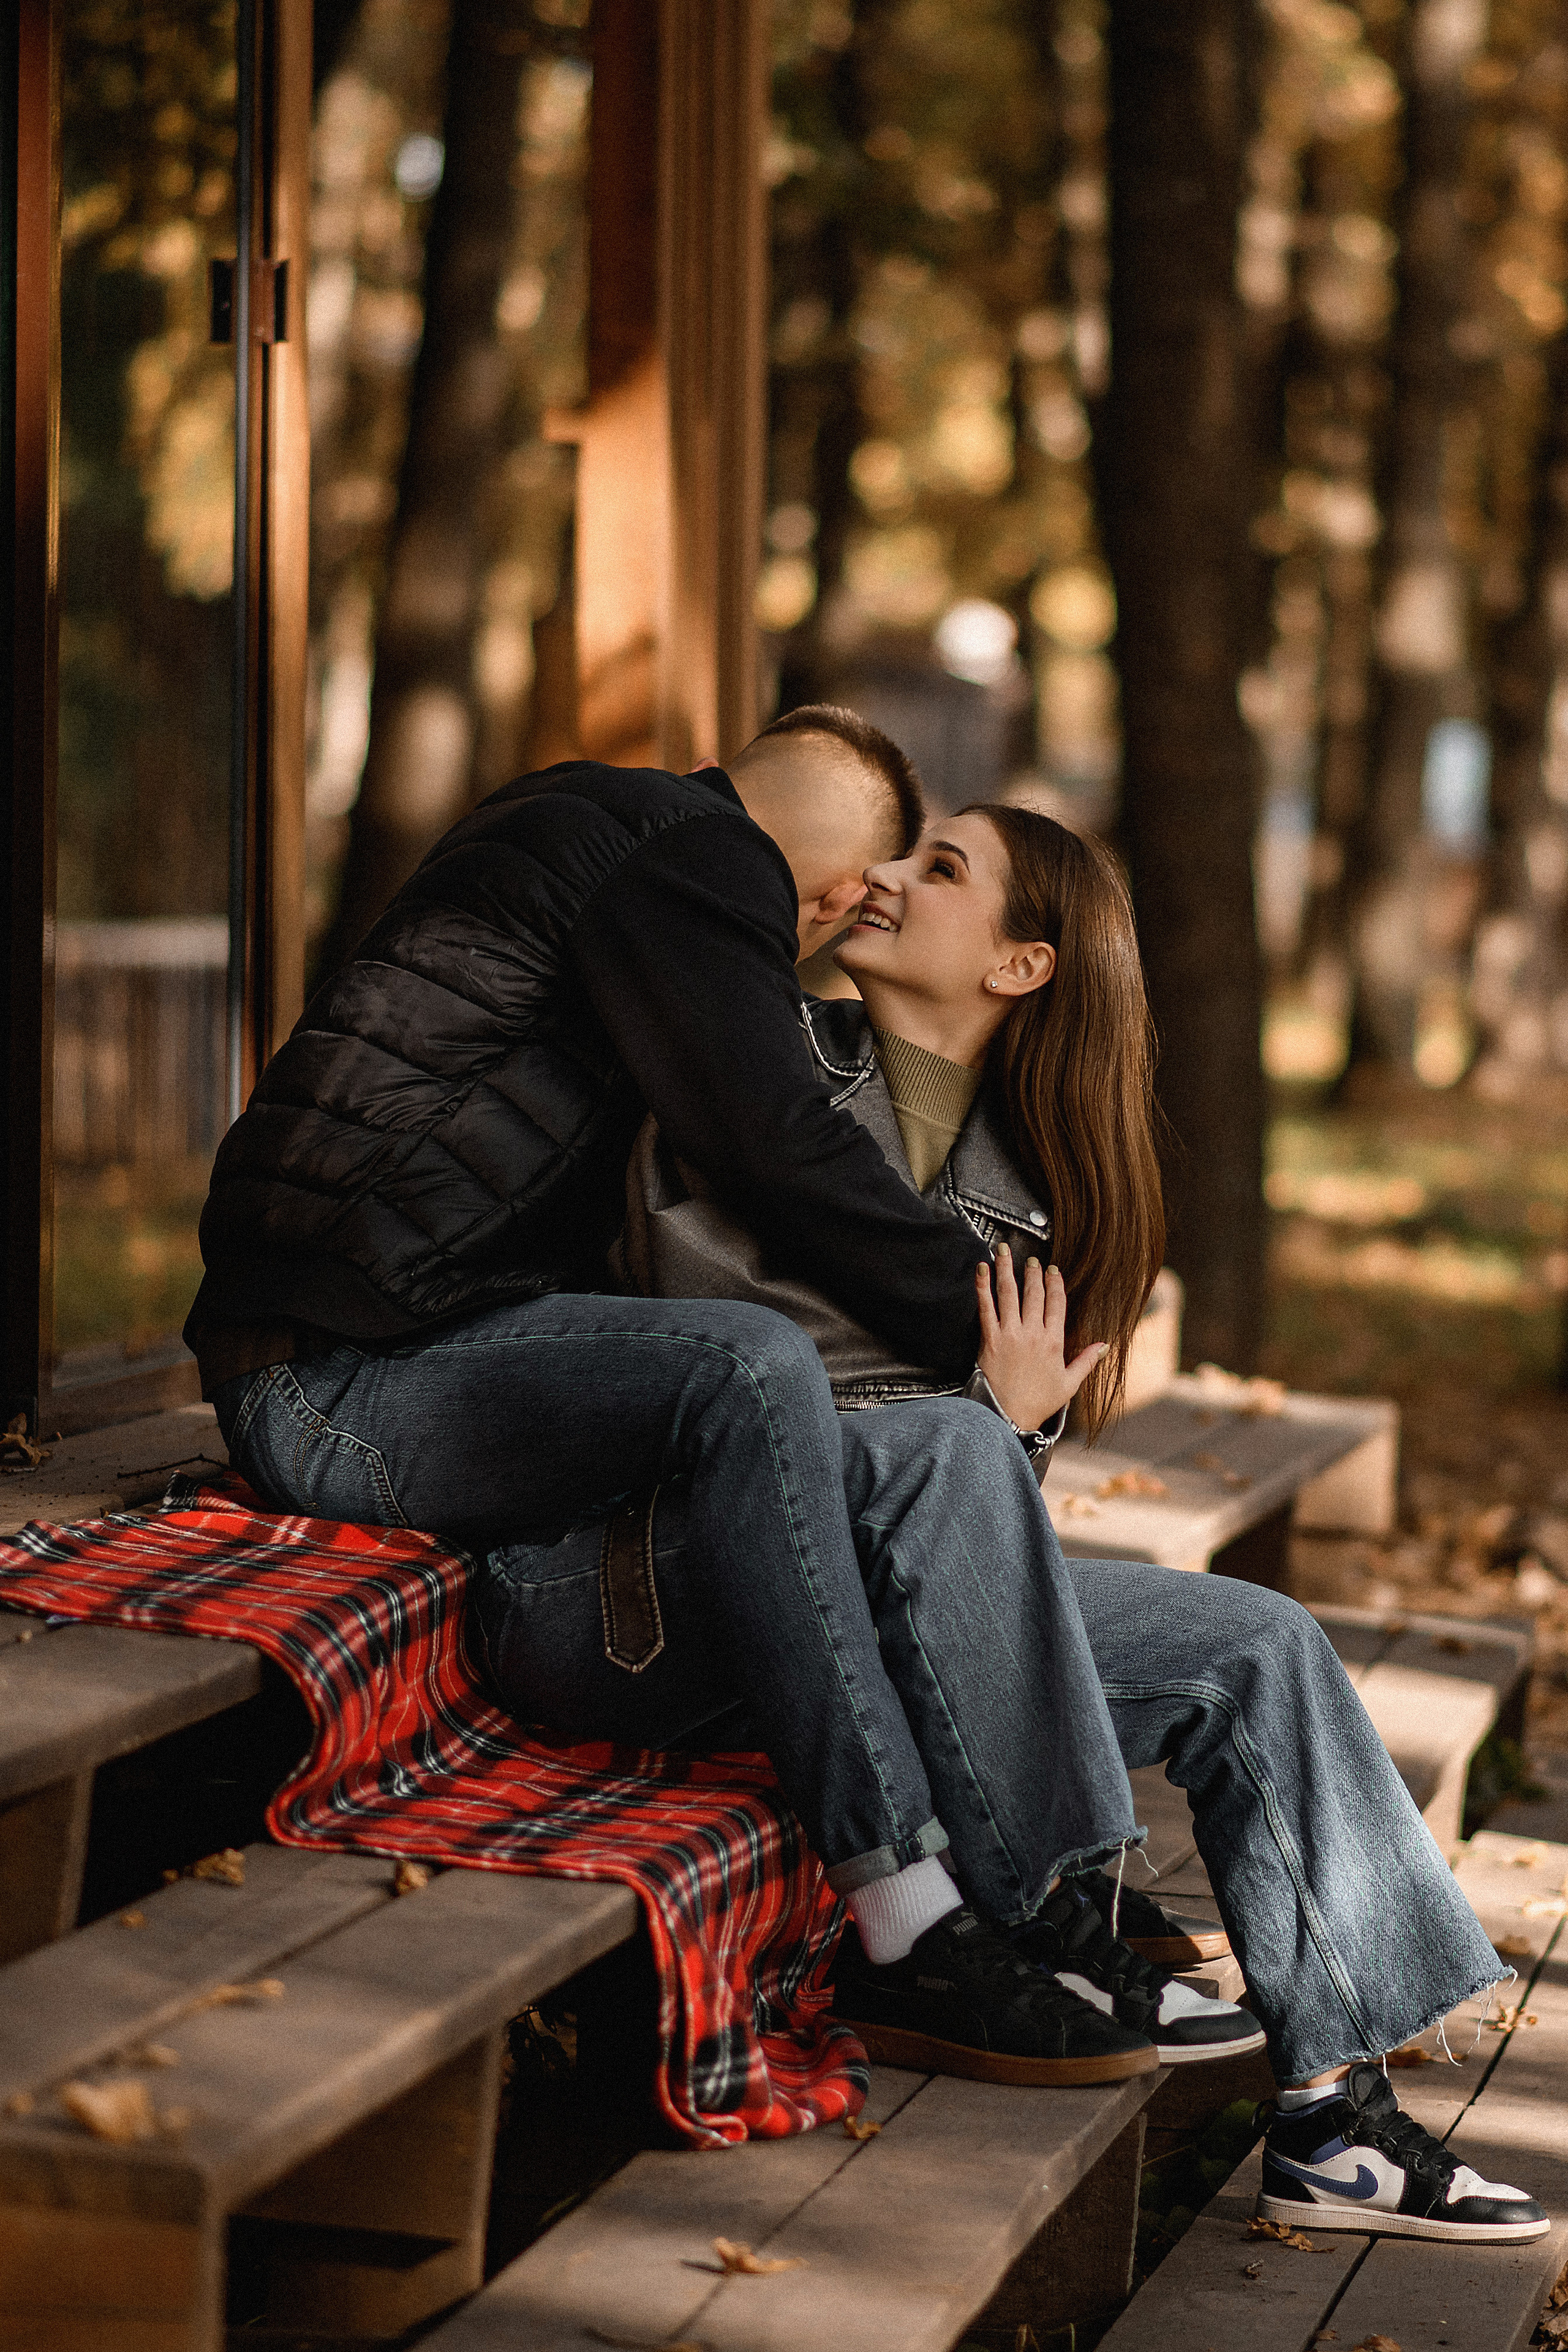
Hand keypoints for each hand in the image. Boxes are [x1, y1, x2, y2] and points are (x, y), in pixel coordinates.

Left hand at [975, 1248, 1106, 1431]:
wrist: (1007, 1417)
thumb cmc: (1038, 1402)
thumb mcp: (1069, 1384)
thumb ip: (1087, 1361)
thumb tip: (1106, 1345)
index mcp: (1054, 1342)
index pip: (1057, 1304)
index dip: (1055, 1284)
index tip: (1053, 1270)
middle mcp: (1033, 1333)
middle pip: (1034, 1294)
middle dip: (1033, 1273)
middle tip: (1031, 1259)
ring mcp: (1010, 1334)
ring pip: (1009, 1294)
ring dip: (1006, 1269)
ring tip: (1004, 1250)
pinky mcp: (990, 1339)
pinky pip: (986, 1307)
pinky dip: (983, 1286)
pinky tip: (982, 1269)